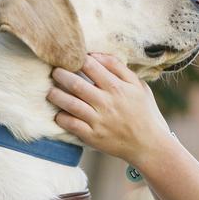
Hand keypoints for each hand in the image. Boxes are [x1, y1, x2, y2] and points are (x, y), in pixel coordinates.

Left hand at [47, 53, 170, 165]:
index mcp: (117, 87)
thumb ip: (118, 67)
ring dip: (56, 95)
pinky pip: (71, 125)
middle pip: (76, 84)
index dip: (77, 59)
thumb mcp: (137, 85)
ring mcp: (98, 121)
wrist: (148, 144)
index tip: (70, 57)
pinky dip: (61, 117)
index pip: (91, 66)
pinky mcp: (93, 136)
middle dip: (61, 75)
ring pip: (70, 104)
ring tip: (50, 91)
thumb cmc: (142, 110)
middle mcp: (106, 103)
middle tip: (54, 71)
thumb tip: (95, 55)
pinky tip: (58, 113)